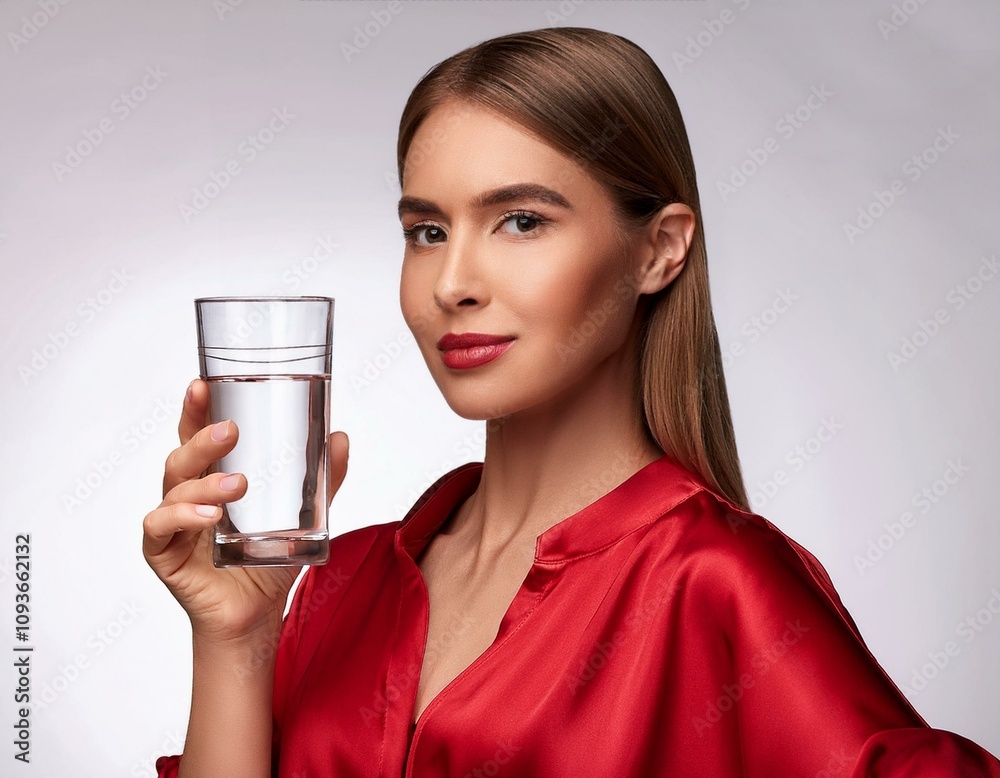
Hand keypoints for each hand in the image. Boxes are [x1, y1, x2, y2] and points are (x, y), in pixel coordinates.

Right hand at [142, 378, 348, 643]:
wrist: (256, 615)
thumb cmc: (268, 560)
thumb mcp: (304, 515)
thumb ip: (322, 479)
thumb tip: (340, 437)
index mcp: (213, 477)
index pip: (198, 434)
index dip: (196, 408)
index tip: (203, 384)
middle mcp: (187, 493)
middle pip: (183, 454)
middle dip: (202, 437)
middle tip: (231, 430)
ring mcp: (171, 522)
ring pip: (175, 487)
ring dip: (206, 482)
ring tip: (239, 485)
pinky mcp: (163, 552)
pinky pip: (159, 526)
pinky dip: (181, 516)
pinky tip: (208, 518)